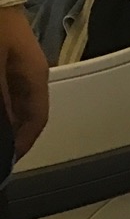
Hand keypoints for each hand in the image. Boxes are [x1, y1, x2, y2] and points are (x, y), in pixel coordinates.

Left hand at [0, 5, 48, 157]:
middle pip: (25, 113)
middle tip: (3, 147)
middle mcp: (29, 73)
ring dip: (5, 117)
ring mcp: (15, 64)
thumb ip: (0, 97)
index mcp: (34, 77)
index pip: (36, 120)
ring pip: (13, 101)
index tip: (9, 162)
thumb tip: (6, 125)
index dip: (23, 145)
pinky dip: (0, 102)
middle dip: (13, 133)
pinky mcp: (3, 57)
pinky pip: (5, 89)